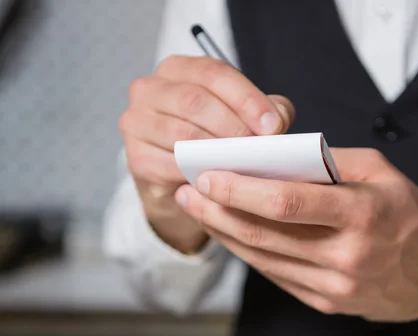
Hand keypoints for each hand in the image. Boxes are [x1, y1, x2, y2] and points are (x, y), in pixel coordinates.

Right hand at [118, 55, 294, 251]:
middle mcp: (150, 88)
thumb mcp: (245, 117)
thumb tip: (277, 120)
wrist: (180, 178)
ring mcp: (136, 122)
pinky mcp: (137, 156)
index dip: (246, 98)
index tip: (272, 126)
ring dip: (217, 152)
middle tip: (259, 150)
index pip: (214, 73)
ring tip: (244, 166)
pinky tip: (220, 181)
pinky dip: (199, 174)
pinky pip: (171, 164)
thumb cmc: (215, 137)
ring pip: (182, 135)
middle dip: (233, 127)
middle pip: (195, 102)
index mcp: (179, 69)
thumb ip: (266, 110)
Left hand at [175, 148, 417, 331]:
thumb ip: (329, 161)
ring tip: (201, 210)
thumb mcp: (381, 172)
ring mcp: (334, 286)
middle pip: (265, 234)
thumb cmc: (410, 214)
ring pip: (263, 258)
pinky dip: (249, 252)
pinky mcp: (326, 303)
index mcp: (363, 214)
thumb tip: (276, 155)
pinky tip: (231, 233)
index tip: (207, 176)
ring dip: (225, 233)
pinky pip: (276, 275)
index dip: (241, 190)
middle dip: (218, 211)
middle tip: (189, 192)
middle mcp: (346, 256)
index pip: (289, 203)